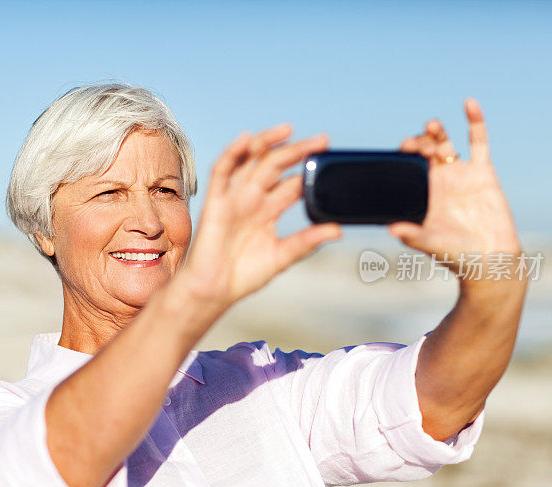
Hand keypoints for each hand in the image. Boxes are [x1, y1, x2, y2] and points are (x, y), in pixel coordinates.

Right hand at [181, 124, 340, 307]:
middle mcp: (253, 199)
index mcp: (269, 210)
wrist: (214, 290)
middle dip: (297, 151)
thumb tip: (337, 230)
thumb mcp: (282, 256)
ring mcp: (234, 197)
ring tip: (288, 130)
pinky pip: (222, 170)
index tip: (332, 161)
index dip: (310, 171)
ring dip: (267, 142)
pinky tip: (246, 140)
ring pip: (251, 160)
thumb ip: (307, 241)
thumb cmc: (243, 275)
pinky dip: (233, 153)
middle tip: (322, 141)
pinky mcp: (215, 200)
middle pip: (276, 165)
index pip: (293, 183)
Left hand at [390, 99, 521, 276]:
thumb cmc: (454, 255)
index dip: (403, 155)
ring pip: (445, 144)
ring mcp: (459, 173)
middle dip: (418, 144)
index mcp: (420, 193)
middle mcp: (437, 180)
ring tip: (431, 125)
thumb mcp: (430, 244)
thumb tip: (391, 229)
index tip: (401, 149)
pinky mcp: (482, 171)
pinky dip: (475, 122)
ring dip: (436, 131)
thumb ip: (412, 235)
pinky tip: (469, 104)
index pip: (406, 167)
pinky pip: (478, 142)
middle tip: (418, 146)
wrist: (489, 259)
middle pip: (423, 151)